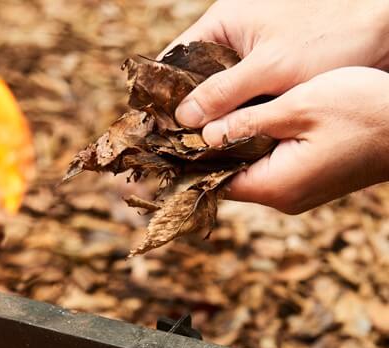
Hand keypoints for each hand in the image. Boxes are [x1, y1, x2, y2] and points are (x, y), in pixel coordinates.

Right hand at [162, 0, 388, 127]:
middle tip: (181, 145)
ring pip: (218, 93)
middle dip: (189, 110)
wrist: (385, 33)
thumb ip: (223, 93)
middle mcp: (231, 39)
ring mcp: (250, 57)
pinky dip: (236, 118)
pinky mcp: (268, 73)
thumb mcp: (270, 68)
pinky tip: (231, 140)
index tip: (157, 126)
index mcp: (222, 24)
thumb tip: (184, 119)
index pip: (175, 58)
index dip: (163, 92)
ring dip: (213, 117)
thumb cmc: (329, 38)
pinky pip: (241, 99)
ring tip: (202, 148)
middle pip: (194, 79)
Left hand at [201, 67, 388, 213]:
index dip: (191, 160)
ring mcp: (298, 192)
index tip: (171, 138)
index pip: (214, 182)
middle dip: (209, 151)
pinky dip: (255, 147)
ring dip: (233, 146)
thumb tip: (202, 136)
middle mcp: (284, 198)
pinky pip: (270, 166)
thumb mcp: (298, 107)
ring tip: (214, 117)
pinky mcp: (309, 180)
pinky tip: (249, 123)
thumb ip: (246, 123)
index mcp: (276, 186)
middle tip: (190, 120)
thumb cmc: (364, 112)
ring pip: (249, 170)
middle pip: (230, 178)